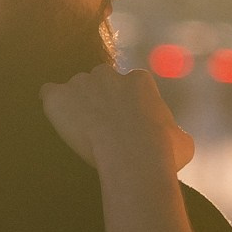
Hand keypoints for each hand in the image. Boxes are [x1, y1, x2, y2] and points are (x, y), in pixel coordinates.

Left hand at [42, 64, 194, 181]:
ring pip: (75, 88)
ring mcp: (81, 83)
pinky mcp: (58, 97)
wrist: (134, 157)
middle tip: (103, 128)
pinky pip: (48, 93)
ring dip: (77, 104)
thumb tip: (175, 138)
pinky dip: (52, 105)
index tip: (126, 125)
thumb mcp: (183, 141)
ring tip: (80, 131)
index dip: (127, 106)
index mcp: (139, 80)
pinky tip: (57, 120)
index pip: (129, 85)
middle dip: (101, 99)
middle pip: (100, 81)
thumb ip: (173, 131)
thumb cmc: (163, 152)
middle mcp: (109, 74)